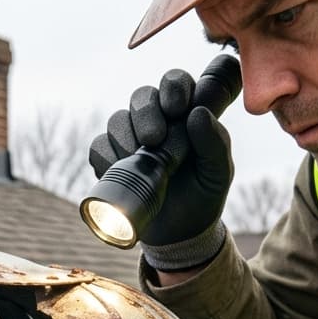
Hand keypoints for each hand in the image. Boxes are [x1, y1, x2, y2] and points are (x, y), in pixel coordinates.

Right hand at [89, 67, 233, 269]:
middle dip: (147, 113)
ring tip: (137, 158)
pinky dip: (106, 155)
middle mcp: (158, 121)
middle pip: (143, 96)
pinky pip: (99, 145)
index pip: (176, 82)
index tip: (178, 107)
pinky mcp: (110, 161)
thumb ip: (216, 143)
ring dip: (125, 134)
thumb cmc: (203, 197)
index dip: (174, 86)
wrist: (179, 235)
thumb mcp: (218, 173)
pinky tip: (119, 168)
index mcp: (187, 115)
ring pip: (118, 118)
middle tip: (154, 138)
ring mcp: (131, 140)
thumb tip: (198, 114)